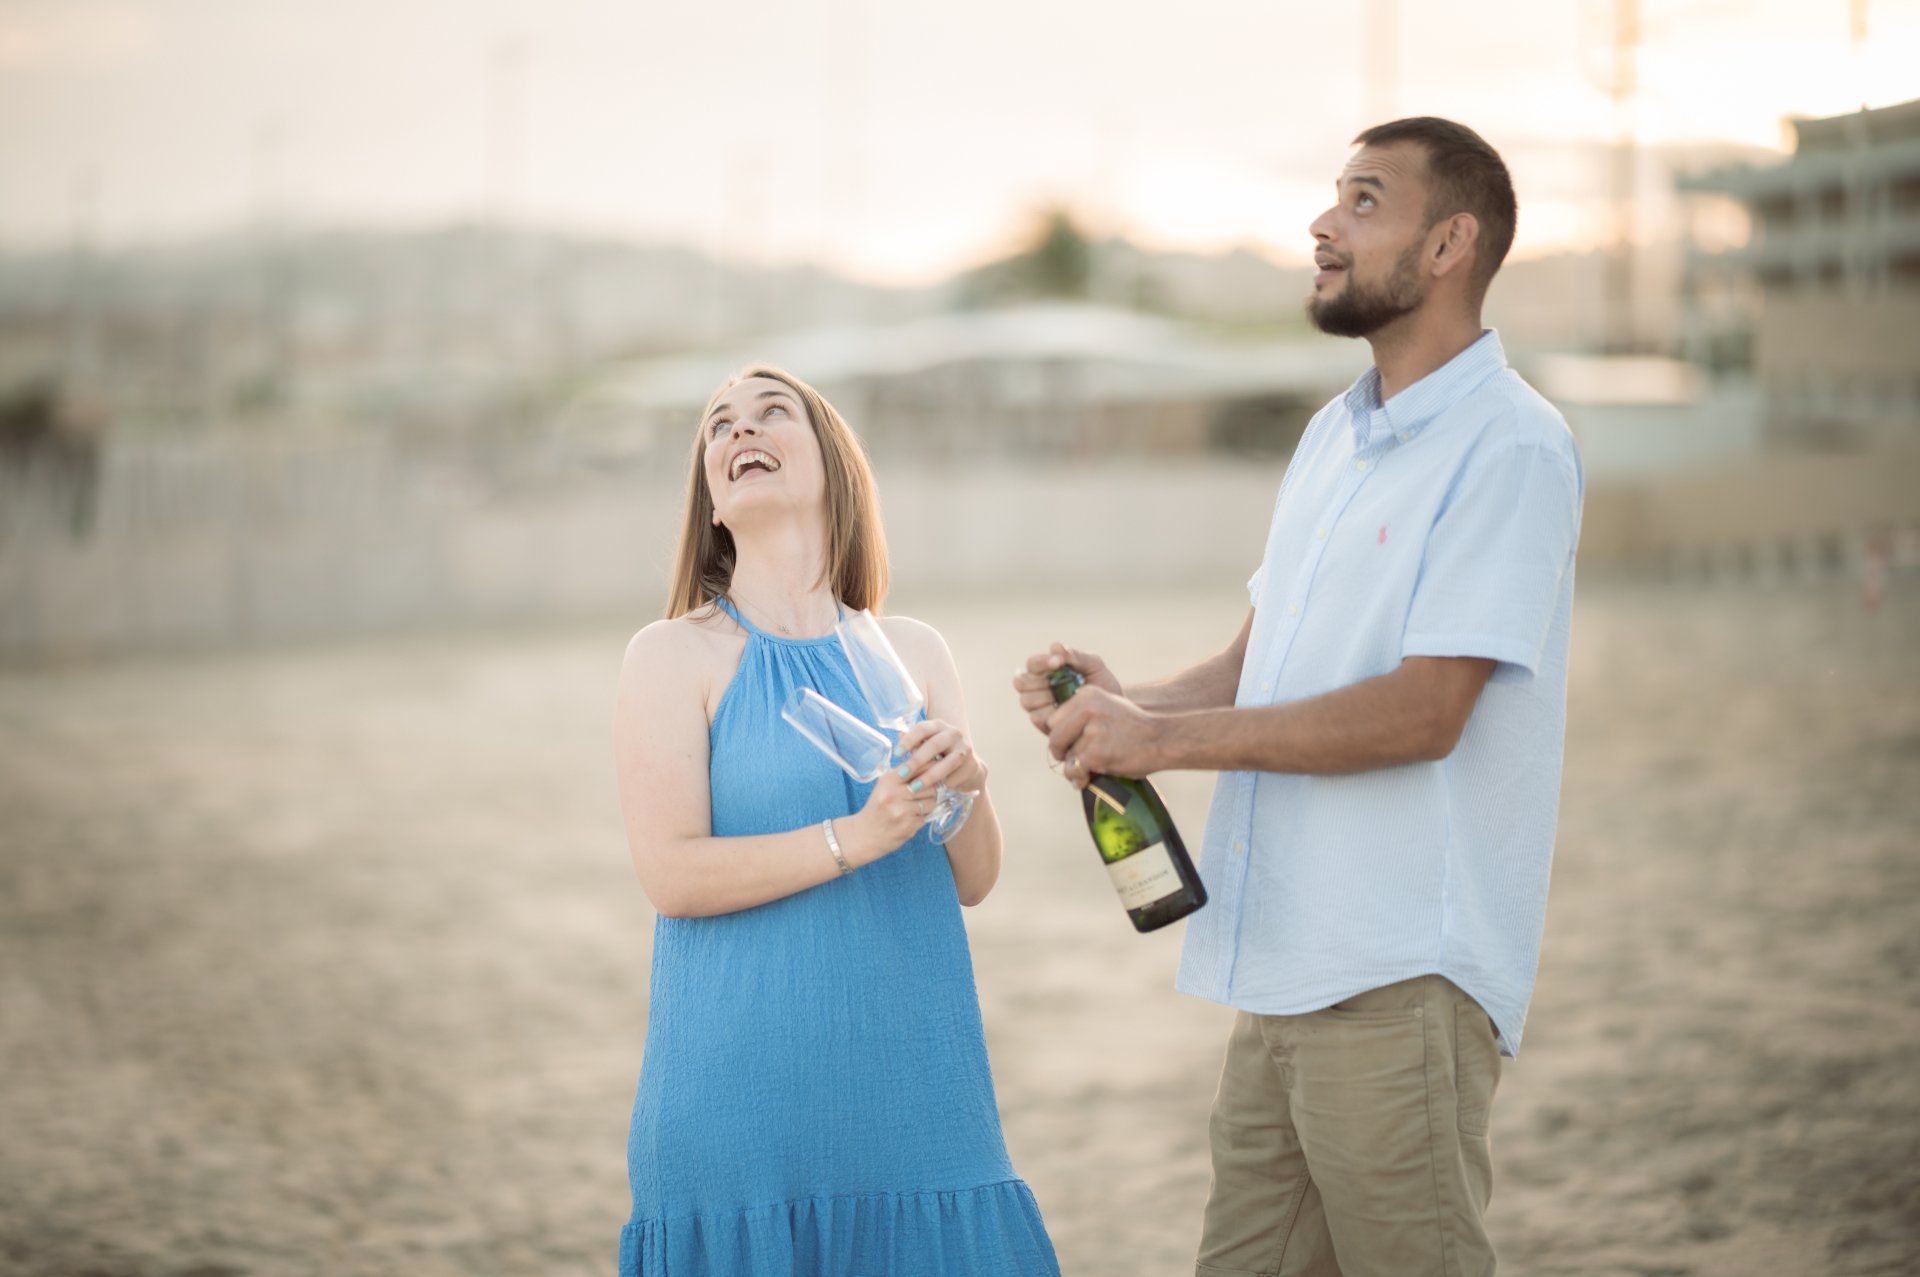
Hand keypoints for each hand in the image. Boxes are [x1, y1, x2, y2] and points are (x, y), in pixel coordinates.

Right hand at [840, 768, 932, 864]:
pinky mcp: (908, 826)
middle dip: (930, 791)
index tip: (932, 773)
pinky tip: (909, 819)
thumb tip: (931, 765)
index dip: (929, 770)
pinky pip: (925, 817)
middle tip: (923, 795)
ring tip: (916, 808)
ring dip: (927, 805)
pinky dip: (920, 819)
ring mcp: (901, 811)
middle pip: (929, 786)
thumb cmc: (877, 808)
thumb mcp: (884, 786)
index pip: (918, 766)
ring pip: (931, 802)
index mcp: (888, 780)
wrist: (865, 834)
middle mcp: (894, 793)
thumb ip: (904, 775)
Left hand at [894, 717, 987, 793]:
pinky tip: (934, 791)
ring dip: (929, 777)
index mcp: (938, 726)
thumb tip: (899, 734)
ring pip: (947, 763)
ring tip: (914, 788)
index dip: (908, 740)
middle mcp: (953, 733)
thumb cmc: (939, 755)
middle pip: (934, 745)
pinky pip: (956, 776)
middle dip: (916, 761)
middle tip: (902, 774)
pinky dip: (944, 784)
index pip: (922, 728)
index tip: (896, 754)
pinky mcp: (972, 764)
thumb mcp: (926, 746)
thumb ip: (914, 742)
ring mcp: (965, 748)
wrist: (968, 766)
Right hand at [1012, 642, 1121, 736]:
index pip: (1032, 664)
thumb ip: (1076, 656)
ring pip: (1026, 700)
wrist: (1116, 714)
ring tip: (1067, 697)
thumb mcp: (1094, 667)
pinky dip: (1051, 713)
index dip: (1041, 662)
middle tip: (1059, 681)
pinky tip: (1068, 711)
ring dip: (1044, 697)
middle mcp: (1038, 689)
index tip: (1059, 662)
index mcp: (1046, 671)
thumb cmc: (1103, 686)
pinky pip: (1037, 718)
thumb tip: (1054, 647)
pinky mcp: (1045, 726)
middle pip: (1021, 682)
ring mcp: (1039, 708)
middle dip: (1039, 681)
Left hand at [1045, 684, 1163, 789]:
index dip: (1060, 734)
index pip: (1054, 719)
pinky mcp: (1095, 754)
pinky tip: (1087, 780)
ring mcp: (1092, 732)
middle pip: (1054, 737)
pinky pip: (1074, 770)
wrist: (1163, 740)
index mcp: (1087, 694)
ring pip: (1066, 756)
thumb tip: (1055, 732)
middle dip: (1061, 752)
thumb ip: (1083, 713)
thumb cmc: (1135, 727)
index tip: (1070, 744)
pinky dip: (1078, 779)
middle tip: (1072, 761)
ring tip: (1088, 771)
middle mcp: (1087, 709)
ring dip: (1074, 767)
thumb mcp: (1109, 705)